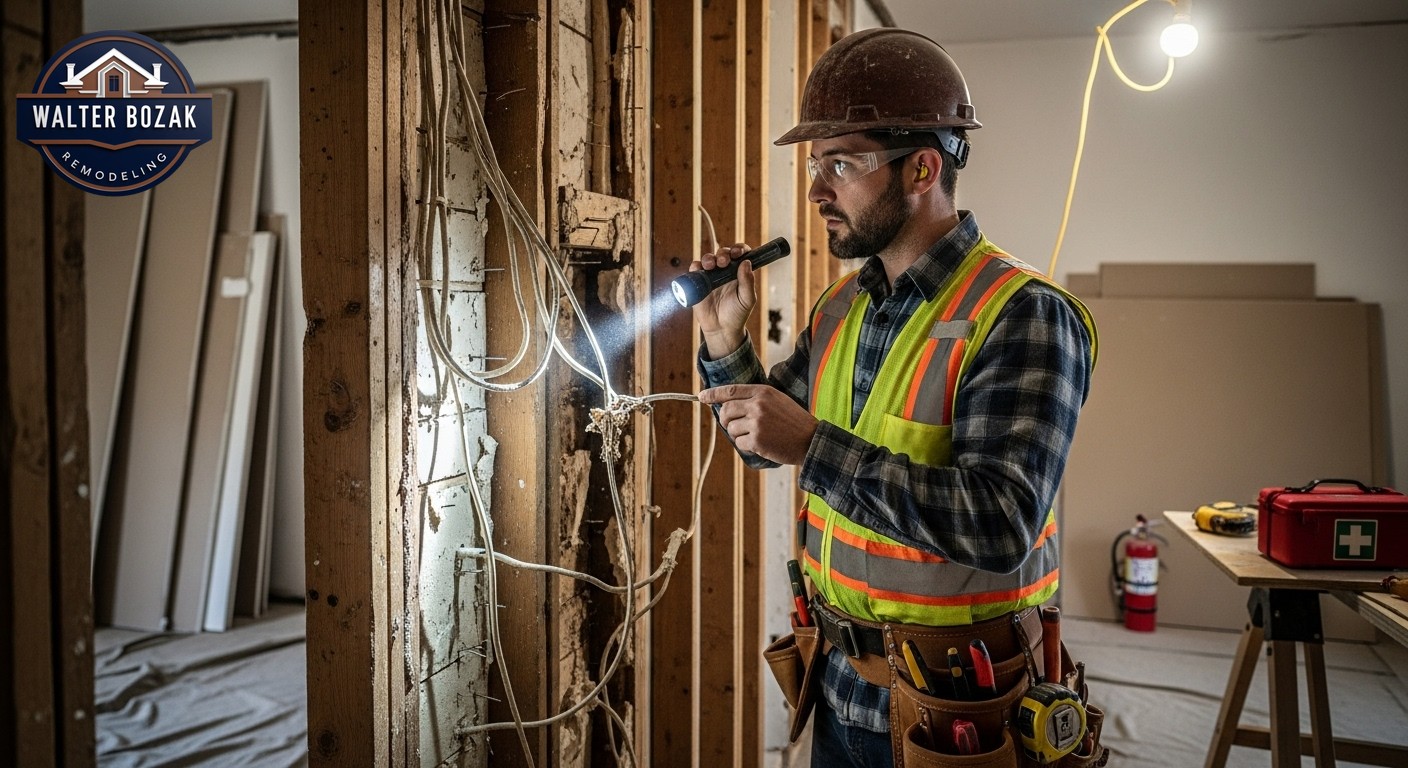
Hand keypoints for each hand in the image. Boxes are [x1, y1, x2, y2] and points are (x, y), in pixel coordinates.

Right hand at [690, 243, 756, 358]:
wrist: (721, 329)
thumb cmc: (737, 314)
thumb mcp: (747, 300)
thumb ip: (748, 282)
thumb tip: (746, 263)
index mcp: (739, 273)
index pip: (740, 254)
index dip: (739, 249)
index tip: (738, 252)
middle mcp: (725, 271)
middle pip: (723, 253)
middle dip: (723, 253)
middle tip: (723, 261)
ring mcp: (711, 276)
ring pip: (708, 259)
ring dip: (709, 258)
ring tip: (711, 265)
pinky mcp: (698, 283)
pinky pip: (694, 270)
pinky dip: (695, 266)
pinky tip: (698, 269)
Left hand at [697, 384, 817, 465]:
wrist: (811, 440)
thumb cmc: (794, 422)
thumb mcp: (777, 401)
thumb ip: (756, 399)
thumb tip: (728, 404)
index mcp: (763, 392)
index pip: (730, 390)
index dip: (713, 394)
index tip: (702, 397)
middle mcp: (758, 404)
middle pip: (725, 410)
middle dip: (725, 420)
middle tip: (733, 426)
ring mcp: (757, 422)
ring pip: (730, 428)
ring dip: (738, 435)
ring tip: (754, 436)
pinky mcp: (757, 440)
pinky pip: (739, 443)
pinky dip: (746, 446)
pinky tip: (760, 445)